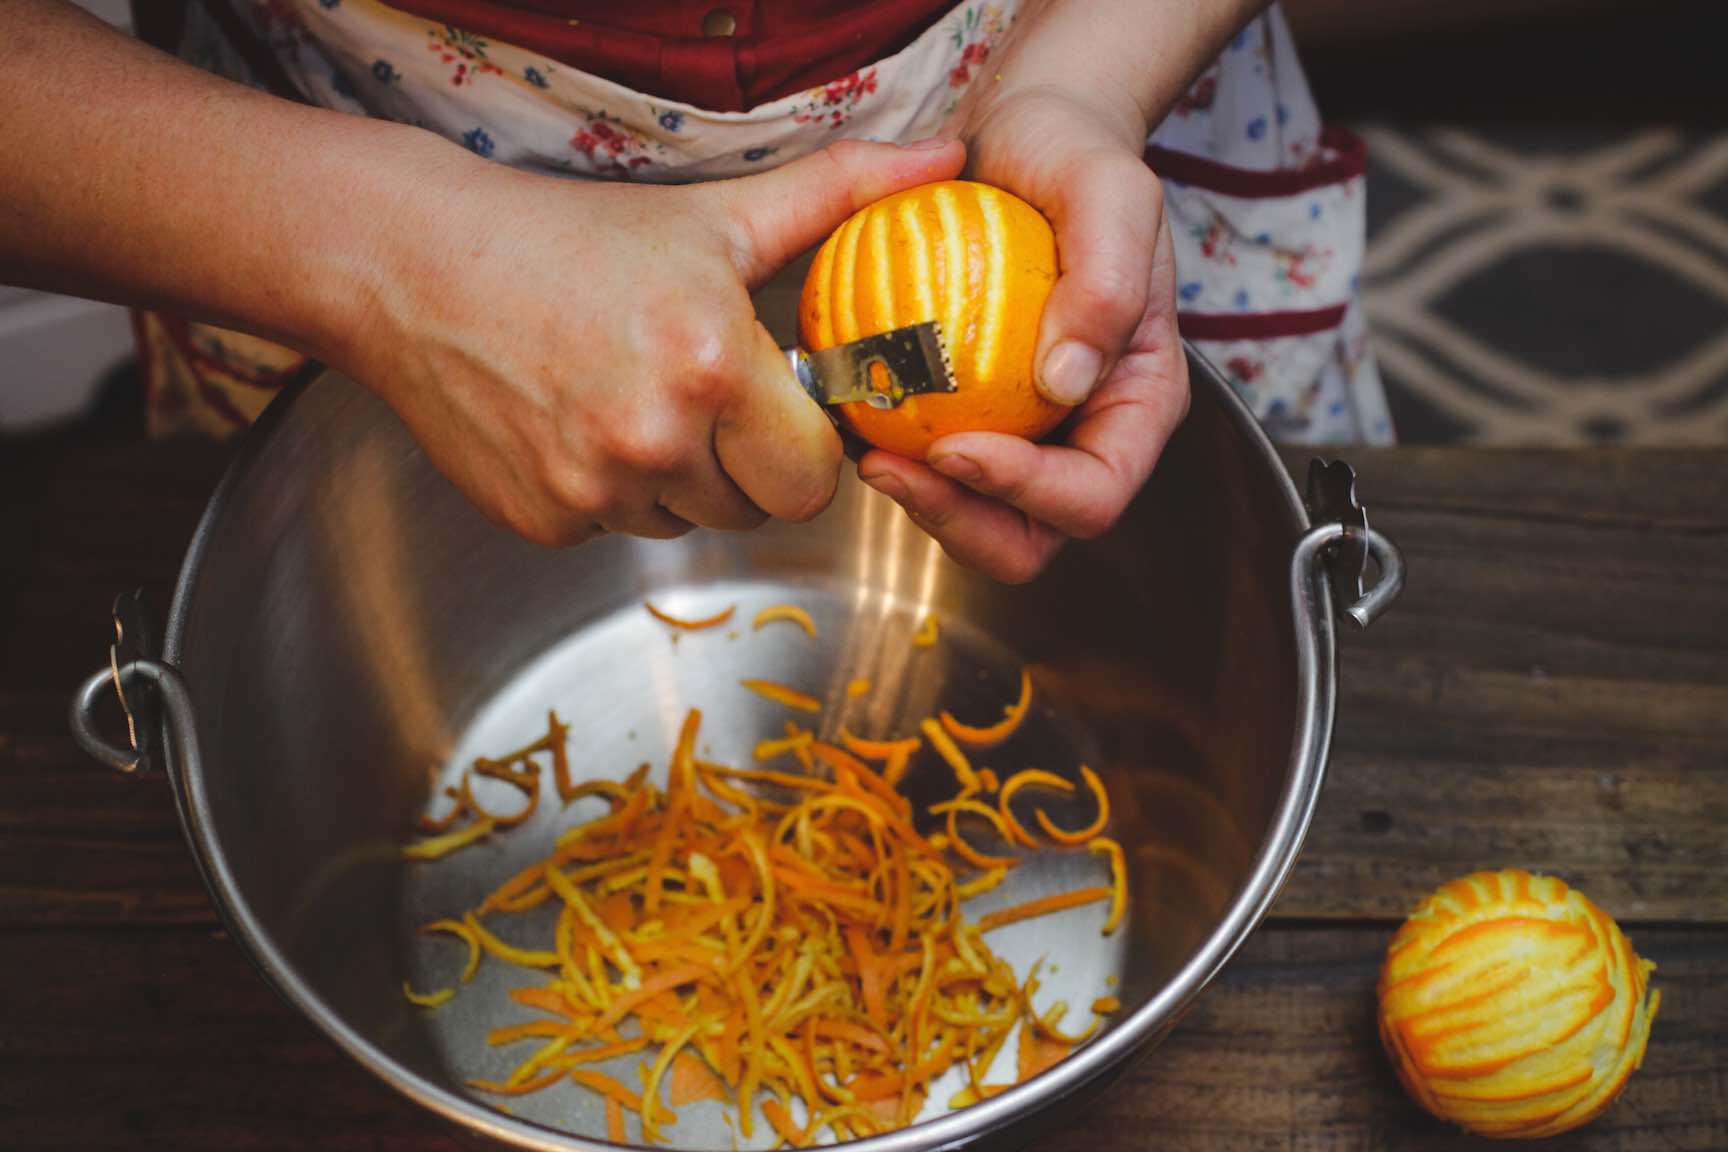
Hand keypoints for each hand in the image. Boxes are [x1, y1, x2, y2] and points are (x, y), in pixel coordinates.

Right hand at [330, 137, 965, 546]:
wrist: (414, 266)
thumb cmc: (570, 238)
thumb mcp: (717, 215)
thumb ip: (841, 192)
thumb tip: (949, 158)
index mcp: (710, 365)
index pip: (817, 471)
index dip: (807, 439)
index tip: (780, 401)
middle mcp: (653, 440)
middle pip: (763, 510)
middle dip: (755, 469)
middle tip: (717, 405)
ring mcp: (593, 490)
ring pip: (693, 523)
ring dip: (685, 481)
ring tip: (639, 401)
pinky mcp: (545, 522)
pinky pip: (621, 531)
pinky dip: (616, 493)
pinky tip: (584, 423)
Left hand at [858, 90, 1188, 582]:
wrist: (1020, 135)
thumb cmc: (1075, 156)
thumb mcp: (1111, 193)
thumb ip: (1107, 283)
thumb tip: (1066, 382)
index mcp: (1137, 404)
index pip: (1095, 493)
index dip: (1028, 493)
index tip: (955, 447)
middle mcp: (1084, 434)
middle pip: (1031, 536)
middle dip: (960, 522)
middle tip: (889, 469)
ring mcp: (1025, 432)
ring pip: (974, 517)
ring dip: (917, 502)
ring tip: (864, 449)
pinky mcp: (966, 415)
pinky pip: (930, 467)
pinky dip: (892, 460)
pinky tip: (848, 423)